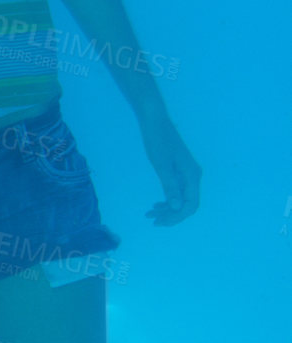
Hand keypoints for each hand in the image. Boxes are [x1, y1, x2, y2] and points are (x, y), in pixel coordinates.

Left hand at [139, 109, 200, 225]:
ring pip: (181, 199)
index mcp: (192, 175)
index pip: (191, 205)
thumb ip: (170, 187)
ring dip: (167, 209)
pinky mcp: (179, 171)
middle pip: (187, 204)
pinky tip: (155, 205)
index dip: (177, 217)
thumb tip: (177, 208)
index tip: (160, 222)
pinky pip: (177, 191)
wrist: (155, 121)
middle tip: (152, 220)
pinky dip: (167, 200)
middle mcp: (193, 176)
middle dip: (171, 215)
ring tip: (150, 214)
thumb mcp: (162, 166)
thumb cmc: (158, 141)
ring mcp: (186, 174)